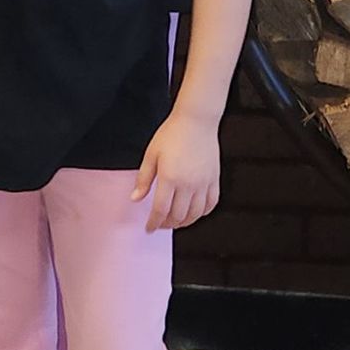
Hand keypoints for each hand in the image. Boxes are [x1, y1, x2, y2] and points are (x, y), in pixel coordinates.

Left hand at [131, 109, 219, 232]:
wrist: (196, 120)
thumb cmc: (172, 133)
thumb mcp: (151, 154)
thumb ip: (143, 179)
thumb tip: (135, 198)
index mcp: (169, 178)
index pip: (160, 210)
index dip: (154, 223)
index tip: (149, 228)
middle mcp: (188, 183)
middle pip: (178, 216)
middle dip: (167, 224)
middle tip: (161, 223)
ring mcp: (203, 183)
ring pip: (195, 214)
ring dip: (184, 222)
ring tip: (176, 220)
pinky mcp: (214, 179)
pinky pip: (210, 204)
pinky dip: (202, 213)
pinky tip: (194, 212)